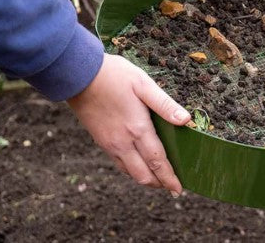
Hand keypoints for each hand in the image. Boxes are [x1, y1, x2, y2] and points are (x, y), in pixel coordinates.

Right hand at [67, 54, 190, 196]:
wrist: (78, 76)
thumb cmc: (114, 76)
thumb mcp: (143, 84)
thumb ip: (165, 105)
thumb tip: (186, 120)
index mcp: (137, 129)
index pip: (157, 161)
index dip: (169, 178)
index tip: (179, 189)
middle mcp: (123, 142)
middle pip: (143, 174)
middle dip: (159, 184)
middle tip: (172, 189)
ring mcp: (110, 143)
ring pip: (130, 172)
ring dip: (146, 179)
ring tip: (159, 181)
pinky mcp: (100, 140)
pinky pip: (119, 163)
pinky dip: (132, 170)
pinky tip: (138, 166)